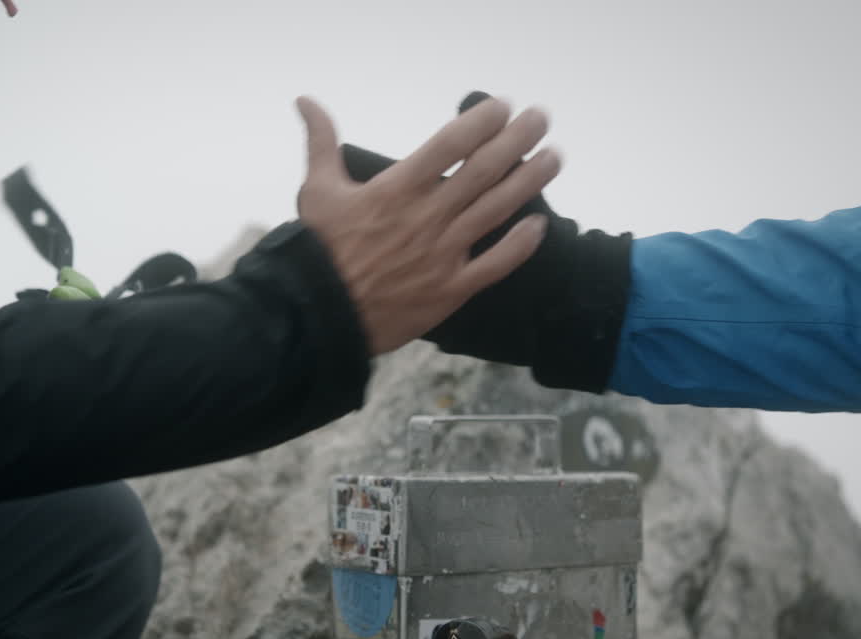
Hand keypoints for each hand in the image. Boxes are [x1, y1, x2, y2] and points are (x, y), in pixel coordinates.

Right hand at [294, 95, 559, 354]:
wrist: (322, 315)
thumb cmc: (319, 250)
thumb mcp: (316, 190)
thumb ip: (322, 142)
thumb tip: (305, 101)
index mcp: (398, 189)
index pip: (450, 144)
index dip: (480, 121)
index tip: (503, 107)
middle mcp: (427, 216)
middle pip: (483, 170)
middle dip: (517, 140)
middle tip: (542, 118)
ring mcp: (443, 253)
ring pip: (496, 211)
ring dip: (530, 181)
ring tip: (555, 157)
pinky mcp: (451, 289)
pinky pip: (494, 265)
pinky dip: (519, 246)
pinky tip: (540, 225)